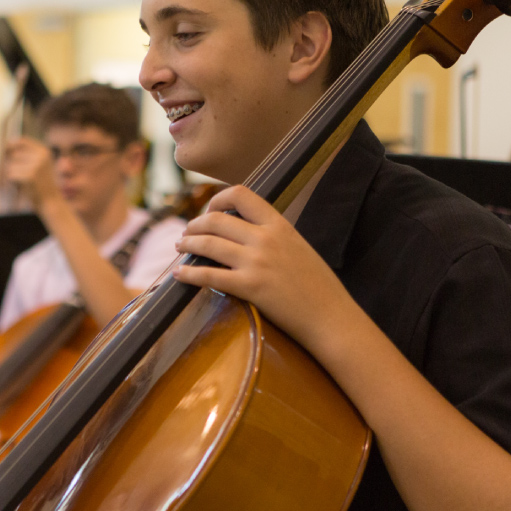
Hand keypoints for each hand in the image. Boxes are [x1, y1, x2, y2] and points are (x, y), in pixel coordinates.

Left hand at [2, 136, 59, 209]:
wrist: (51, 201)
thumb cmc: (41, 183)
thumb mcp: (40, 164)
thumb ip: (27, 155)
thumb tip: (4, 145)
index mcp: (44, 151)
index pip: (22, 141)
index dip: (10, 145)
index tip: (4, 152)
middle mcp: (41, 156)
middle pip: (13, 154)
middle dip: (8, 163)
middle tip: (9, 172)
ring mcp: (36, 165)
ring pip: (10, 164)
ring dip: (7, 173)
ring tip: (14, 181)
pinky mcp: (30, 176)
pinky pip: (10, 174)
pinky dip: (8, 181)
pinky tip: (15, 186)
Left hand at [172, 185, 354, 348]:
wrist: (331, 316)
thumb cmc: (317, 286)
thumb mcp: (298, 247)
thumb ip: (272, 236)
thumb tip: (244, 233)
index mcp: (279, 224)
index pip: (241, 194)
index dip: (217, 199)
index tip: (209, 211)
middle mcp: (266, 238)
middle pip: (216, 220)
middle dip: (195, 225)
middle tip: (187, 234)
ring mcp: (257, 262)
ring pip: (208, 244)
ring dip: (188, 245)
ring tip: (180, 248)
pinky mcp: (249, 287)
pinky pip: (208, 276)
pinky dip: (188, 274)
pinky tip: (179, 275)